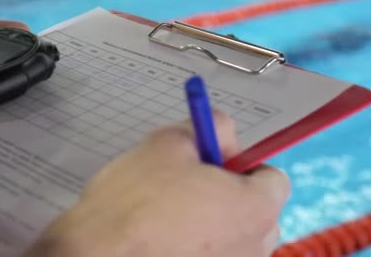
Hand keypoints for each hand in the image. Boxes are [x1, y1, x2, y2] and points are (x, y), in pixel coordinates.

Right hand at [24, 111, 290, 256]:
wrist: (98, 253)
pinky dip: (195, 247)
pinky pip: (212, 255)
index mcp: (255, 207)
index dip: (240, 164)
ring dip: (211, 224)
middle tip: (186, 187)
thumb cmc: (133, 202)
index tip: (211, 162)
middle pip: (255, 211)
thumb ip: (209, 126)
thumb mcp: (168, 143)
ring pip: (232, 238)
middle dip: (228, 196)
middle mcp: (255, 246)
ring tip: (168, 218)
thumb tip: (224, 131)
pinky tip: (163, 241)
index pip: (272, 177)